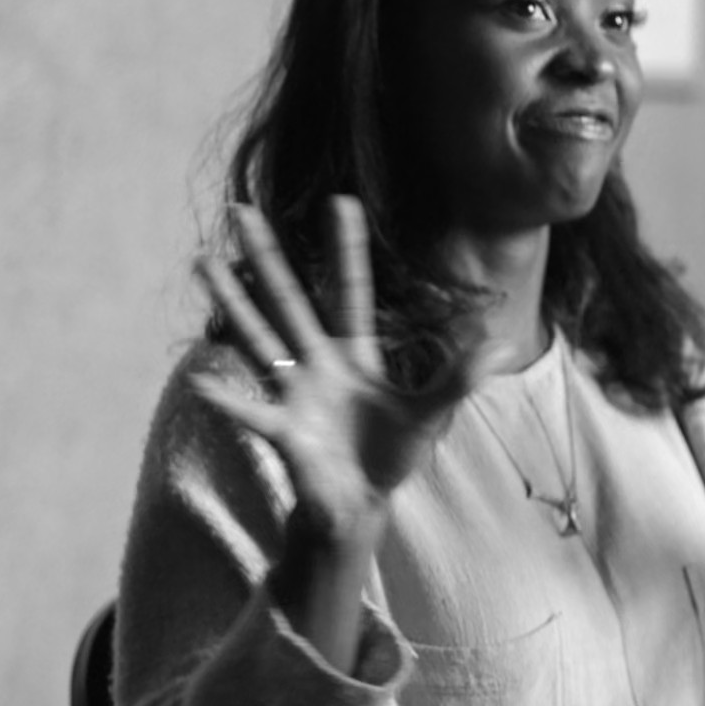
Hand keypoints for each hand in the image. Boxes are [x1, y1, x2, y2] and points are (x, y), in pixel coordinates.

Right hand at [189, 199, 492, 559]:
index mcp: (354, 354)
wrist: (360, 504)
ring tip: (204, 261)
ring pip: (259, 338)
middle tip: (241, 207)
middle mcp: (317, 363)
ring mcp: (295, 392)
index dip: (347, 250)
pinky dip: (230, 401)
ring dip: (233, 302)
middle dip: (268, 256)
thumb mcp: (431, 414)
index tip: (341, 201)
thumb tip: (501, 344)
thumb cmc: (391, 455)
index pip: (351, 290)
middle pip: (289, 300)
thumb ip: (458, 378)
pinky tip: (204, 382)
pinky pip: (253, 413)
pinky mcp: (284, 430)